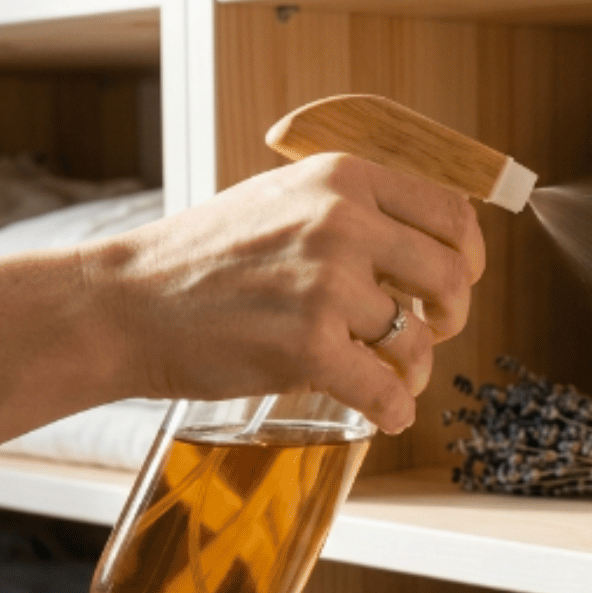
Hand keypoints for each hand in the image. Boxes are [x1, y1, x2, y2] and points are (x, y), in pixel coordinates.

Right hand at [79, 153, 484, 432]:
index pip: (449, 212)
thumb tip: (420, 244)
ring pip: (417, 339)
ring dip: (414, 367)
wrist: (124, 303)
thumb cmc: (199, 259)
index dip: (467, 256)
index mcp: (342, 178)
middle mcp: (342, 222)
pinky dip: (394, 410)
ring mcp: (327, 285)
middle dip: (452, 314)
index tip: (457, 281)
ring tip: (392, 376)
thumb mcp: (280, 200)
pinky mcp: (309, 347)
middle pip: (450, 275)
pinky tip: (385, 414)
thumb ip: (347, 210)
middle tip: (432, 331)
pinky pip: (386, 390)